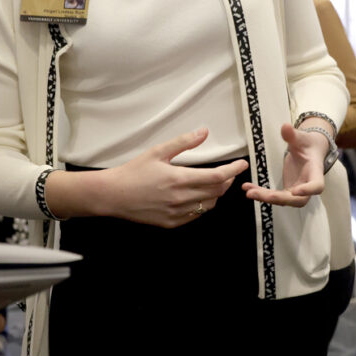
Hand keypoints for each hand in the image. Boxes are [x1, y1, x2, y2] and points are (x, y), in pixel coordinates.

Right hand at [103, 128, 248, 227]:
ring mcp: (177, 213)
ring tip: (211, 183)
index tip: (242, 165)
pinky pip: (195, 215)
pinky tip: (196, 196)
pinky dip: (202, 205)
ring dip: (215, 194)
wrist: (114, 195)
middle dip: (226, 181)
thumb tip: (203, 132)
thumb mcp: (158, 152)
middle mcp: (180, 199)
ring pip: (208, 205)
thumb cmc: (133, 172)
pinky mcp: (171, 223)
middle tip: (227, 172)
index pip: (217, 177)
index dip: (233, 170)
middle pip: (217, 192)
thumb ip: (183, 142)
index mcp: (179, 179)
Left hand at [242, 123, 328, 206]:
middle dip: (278, 198)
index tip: (294, 191)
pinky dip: (261, 194)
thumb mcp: (301, 137)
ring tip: (249, 192)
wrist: (309, 150)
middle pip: (297, 200)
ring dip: (266, 198)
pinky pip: (274, 196)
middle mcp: (307, 185)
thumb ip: (293, 135)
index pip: (316, 186)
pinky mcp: (287, 191)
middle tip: (259, 194)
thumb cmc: (308, 144)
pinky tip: (248, 189)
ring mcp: (297, 190)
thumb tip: (285, 126)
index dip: (307, 190)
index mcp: (315, 173)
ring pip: (284, 201)